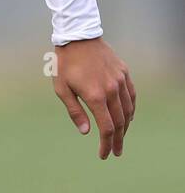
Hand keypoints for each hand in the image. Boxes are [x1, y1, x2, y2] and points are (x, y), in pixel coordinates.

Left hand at [53, 37, 135, 158]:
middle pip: (120, 122)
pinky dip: (131, 109)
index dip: (106, 144)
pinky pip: (131, 96)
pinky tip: (128, 117)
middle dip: (118, 140)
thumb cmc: (65, 64)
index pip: (106, 127)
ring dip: (125, 127)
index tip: (104, 154)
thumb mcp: (62, 89)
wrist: (78, 37)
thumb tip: (85, 132)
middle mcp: (111, 89)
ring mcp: (119, 81)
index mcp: (95, 96)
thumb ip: (75, 112)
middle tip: (116, 152)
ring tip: (120, 138)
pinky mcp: (123, 73)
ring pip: (128, 110)